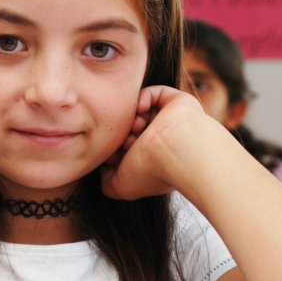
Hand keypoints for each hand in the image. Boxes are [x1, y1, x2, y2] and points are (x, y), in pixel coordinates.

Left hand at [101, 85, 216, 200]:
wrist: (177, 153)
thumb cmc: (151, 172)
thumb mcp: (122, 186)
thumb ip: (107, 181)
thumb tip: (103, 169)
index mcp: (154, 160)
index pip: (126, 149)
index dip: (114, 150)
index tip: (112, 157)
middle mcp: (163, 142)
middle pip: (131, 130)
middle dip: (122, 135)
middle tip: (125, 142)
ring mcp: (171, 122)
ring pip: (143, 113)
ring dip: (132, 118)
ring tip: (135, 127)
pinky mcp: (178, 103)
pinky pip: (155, 93)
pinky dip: (143, 98)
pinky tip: (140, 110)